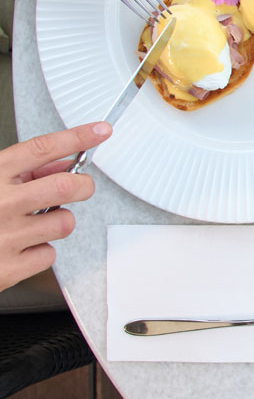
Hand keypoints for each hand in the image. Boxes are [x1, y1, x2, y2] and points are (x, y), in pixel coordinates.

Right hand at [0, 122, 111, 291]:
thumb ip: (20, 172)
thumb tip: (62, 163)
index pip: (41, 149)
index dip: (76, 137)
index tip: (99, 131)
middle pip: (66, 186)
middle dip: (82, 185)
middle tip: (78, 188)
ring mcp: (4, 236)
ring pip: (64, 222)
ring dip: (57, 222)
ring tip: (33, 224)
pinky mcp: (7, 268)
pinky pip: (49, 255)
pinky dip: (39, 252)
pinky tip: (21, 247)